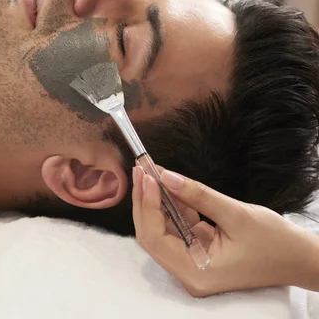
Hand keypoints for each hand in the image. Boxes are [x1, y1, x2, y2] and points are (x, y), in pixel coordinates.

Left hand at [132, 166, 318, 296]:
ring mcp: (192, 264)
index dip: (147, 206)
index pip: (154, 238)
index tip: (146, 176)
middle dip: (146, 202)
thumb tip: (166, 176)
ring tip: (151, 173)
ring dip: (157, 202)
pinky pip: (178, 229)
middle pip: (152, 235)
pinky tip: (169, 186)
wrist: (301, 259)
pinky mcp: (199, 253)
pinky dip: (173, 208)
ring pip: (162, 230)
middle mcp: (188, 272)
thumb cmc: (276, 242)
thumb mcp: (236, 214)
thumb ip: (198, 195)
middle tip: (142, 170)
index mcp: (195, 271)